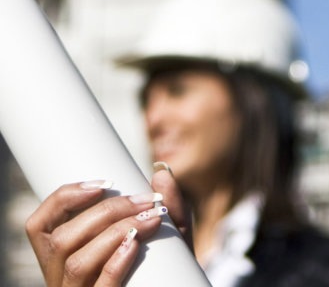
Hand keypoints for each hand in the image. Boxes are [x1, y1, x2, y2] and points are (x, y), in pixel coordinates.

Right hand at [25, 167, 191, 286]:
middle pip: (63, 240)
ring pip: (77, 263)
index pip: (39, 226)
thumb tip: (161, 172)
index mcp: (64, 257)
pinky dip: (114, 264)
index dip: (62, 199)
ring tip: (151, 218)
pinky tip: (134, 244)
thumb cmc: (166, 264)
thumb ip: (169, 203)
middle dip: (106, 211)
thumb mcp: (169, 232)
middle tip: (146, 200)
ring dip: (114, 232)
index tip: (104, 183)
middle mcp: (62, 278)